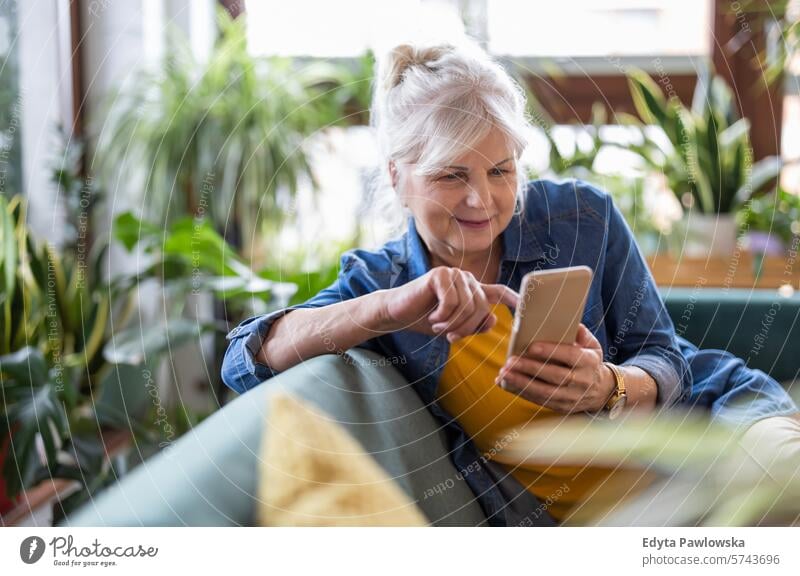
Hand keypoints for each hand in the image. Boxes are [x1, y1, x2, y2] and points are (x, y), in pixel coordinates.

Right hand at [379, 266, 518, 341]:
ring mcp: (454, 274)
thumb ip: (474, 325)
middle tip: (450, 337)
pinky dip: (442, 315)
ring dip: (452, 323)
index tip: (526, 307)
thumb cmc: (426, 319)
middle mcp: (466, 279)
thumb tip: (493, 321)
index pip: (499, 292)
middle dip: (467, 327)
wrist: (398, 314)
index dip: (514, 299)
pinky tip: (432, 316)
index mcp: (473, 290)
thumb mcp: (454, 327)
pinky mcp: (440, 275)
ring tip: (437, 326)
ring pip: (467, 306)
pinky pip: (452, 301)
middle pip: (482, 307)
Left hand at [495, 323, 615, 412]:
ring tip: (504, 374)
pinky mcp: (562, 407)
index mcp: (589, 362)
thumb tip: (562, 322)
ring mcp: (572, 397)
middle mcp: (582, 381)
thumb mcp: (591, 344)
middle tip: (509, 361)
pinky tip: (507, 384)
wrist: (601, 390)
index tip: (531, 347)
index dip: (551, 352)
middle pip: (554, 376)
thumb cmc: (589, 361)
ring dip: (522, 383)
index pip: (570, 356)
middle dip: (530, 368)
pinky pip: (540, 401)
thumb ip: (579, 332)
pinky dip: (521, 393)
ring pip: (545, 392)